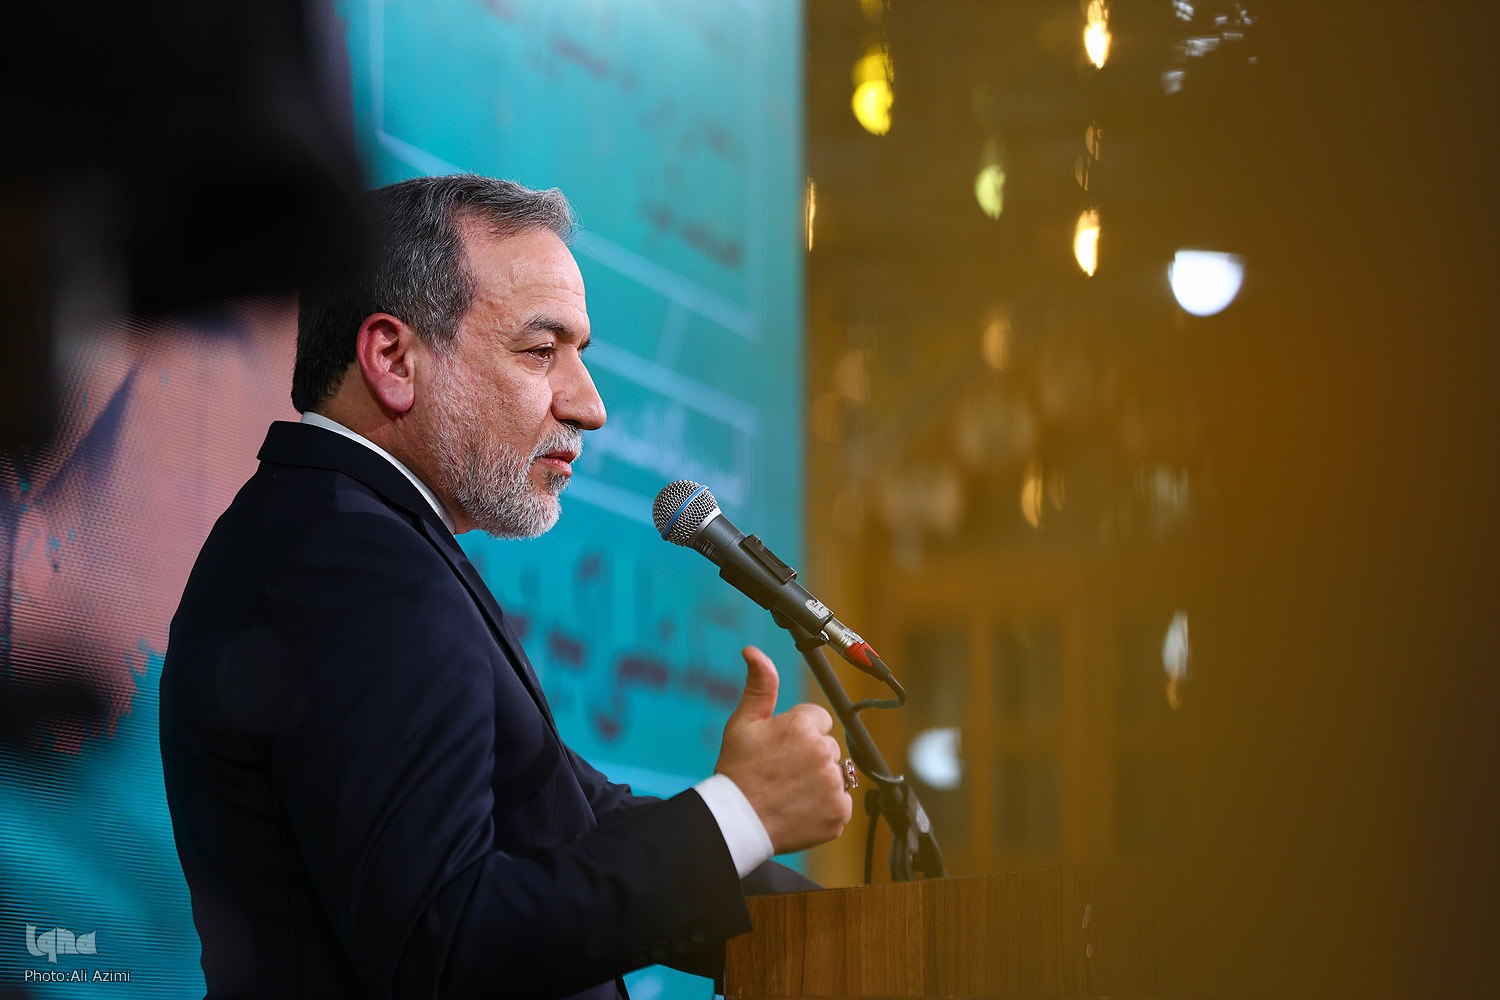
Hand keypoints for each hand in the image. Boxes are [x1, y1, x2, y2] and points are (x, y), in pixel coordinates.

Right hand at [714, 646, 852, 853]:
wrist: (736, 821)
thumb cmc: (738, 771)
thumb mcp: (743, 723)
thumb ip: (760, 686)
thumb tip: (754, 652)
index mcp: (803, 726)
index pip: (820, 720)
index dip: (800, 733)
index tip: (782, 748)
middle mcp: (823, 753)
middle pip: (828, 747)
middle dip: (811, 756)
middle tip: (783, 771)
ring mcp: (833, 785)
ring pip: (836, 774)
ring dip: (819, 781)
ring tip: (790, 791)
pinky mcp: (839, 813)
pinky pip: (840, 803)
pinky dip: (825, 807)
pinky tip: (800, 808)